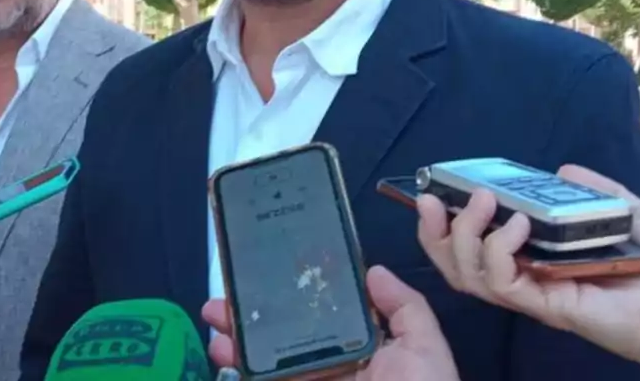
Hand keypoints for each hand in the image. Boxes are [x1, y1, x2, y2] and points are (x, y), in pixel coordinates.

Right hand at [203, 266, 459, 380]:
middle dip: (251, 313)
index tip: (267, 269)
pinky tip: (222, 351)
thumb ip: (405, 308)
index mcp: (360, 351)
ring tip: (214, 319)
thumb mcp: (425, 350)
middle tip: (224, 294)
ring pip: (264, 360)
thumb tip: (373, 270)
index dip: (294, 293)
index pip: (322, 315)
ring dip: (235, 338)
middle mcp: (330, 369)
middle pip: (283, 335)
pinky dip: (238, 369)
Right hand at [418, 163, 639, 367]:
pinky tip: (519, 224)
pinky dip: (500, 251)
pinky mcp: (550, 308)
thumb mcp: (624, 212)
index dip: (445, 221)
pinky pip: (505, 285)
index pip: (472, 245)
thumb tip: (561, 172)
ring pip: (470, 277)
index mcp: (532, 257)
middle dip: (434, 234)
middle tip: (432, 200)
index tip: (434, 189)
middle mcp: (525, 278)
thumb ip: (594, 193)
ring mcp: (535, 295)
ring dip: (465, 235)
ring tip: (483, 200)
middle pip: (457, 266)